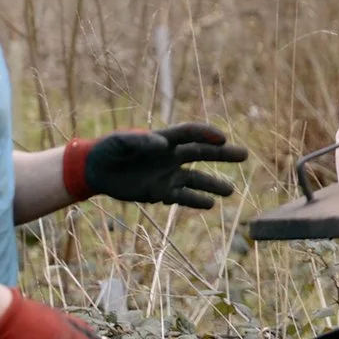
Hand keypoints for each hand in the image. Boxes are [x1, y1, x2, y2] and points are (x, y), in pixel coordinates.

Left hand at [63, 123, 247, 208]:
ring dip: (213, 184)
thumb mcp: (118, 142)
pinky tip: (210, 205)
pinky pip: (183, 196)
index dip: (206, 134)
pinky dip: (196, 201)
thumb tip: (162, 145)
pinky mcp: (161, 191)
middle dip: (223, 154)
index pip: (190, 134)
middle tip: (244, 155)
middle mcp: (171, 156)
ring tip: (231, 191)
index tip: (222, 138)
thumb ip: (139, 141)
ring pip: (197, 179)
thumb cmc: (106, 150)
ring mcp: (168, 174)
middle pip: (202, 154)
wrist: (94, 171)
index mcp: (163, 139)